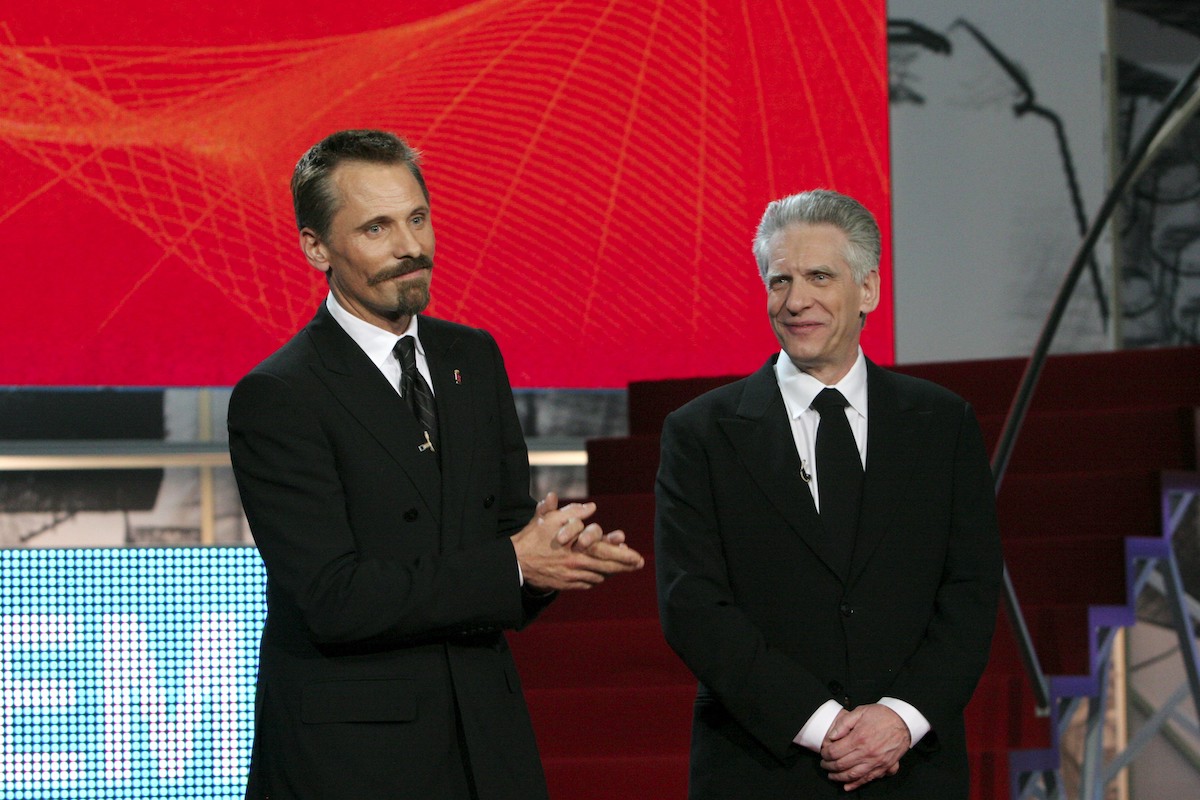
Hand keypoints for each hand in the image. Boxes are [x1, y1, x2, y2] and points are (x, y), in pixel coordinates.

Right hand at [511, 492, 643, 590]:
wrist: (517, 564)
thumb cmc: (533, 538)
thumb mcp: (549, 519)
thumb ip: (571, 511)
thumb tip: (591, 507)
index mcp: (577, 548)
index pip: (606, 552)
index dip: (623, 554)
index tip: (635, 553)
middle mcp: (578, 564)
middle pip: (608, 566)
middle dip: (626, 564)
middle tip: (639, 563)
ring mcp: (573, 577)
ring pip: (600, 575)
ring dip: (613, 571)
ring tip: (625, 567)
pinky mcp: (567, 585)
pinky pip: (588, 583)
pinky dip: (598, 578)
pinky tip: (602, 574)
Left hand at [819, 705, 908, 790]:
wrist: (904, 721)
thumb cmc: (883, 715)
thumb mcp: (860, 712)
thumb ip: (843, 724)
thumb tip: (831, 736)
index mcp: (859, 738)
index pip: (834, 752)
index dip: (825, 754)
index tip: (823, 753)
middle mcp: (866, 753)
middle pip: (841, 765)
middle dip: (829, 766)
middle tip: (824, 764)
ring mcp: (876, 762)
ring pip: (852, 775)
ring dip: (839, 777)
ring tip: (832, 775)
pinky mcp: (884, 767)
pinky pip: (868, 779)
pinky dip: (856, 784)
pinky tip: (847, 785)